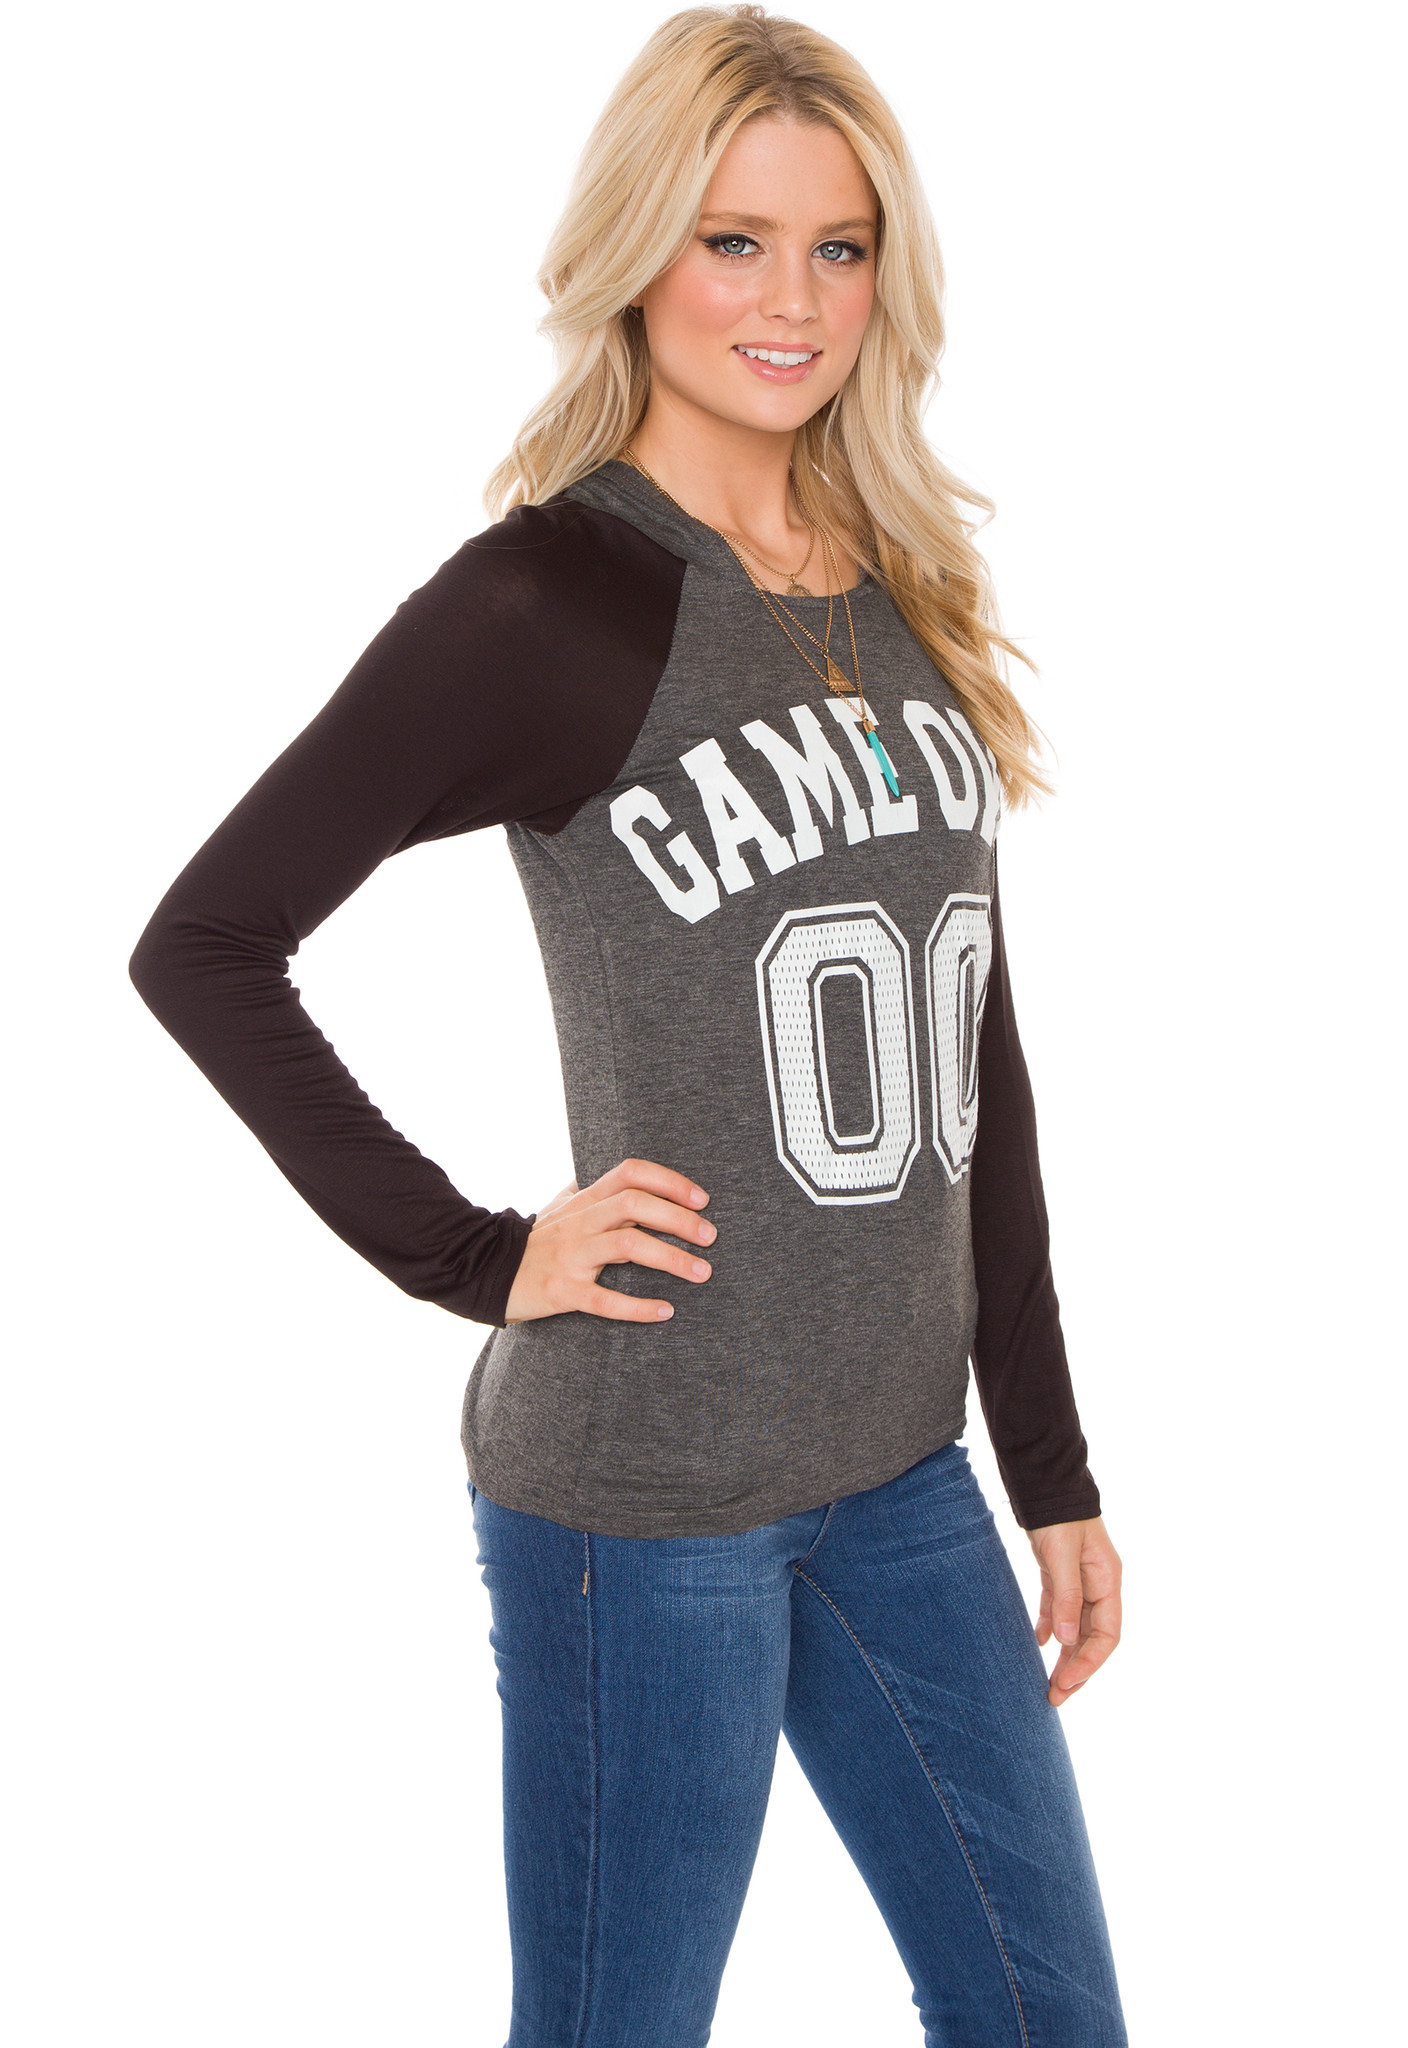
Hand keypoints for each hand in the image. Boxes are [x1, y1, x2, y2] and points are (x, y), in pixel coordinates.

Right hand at [504, 1157, 714, 1324]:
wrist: (485, 1272)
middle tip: (711, 1237)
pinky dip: (638, 1306)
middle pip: (635, 1205)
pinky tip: (665, 1311)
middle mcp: (580, 1222)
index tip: (702, 1199)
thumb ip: (592, 1191)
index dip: (670, 1181)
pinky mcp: (563, 1291)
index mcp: (585, 1200)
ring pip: (627, 1246)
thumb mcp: (560, 1208)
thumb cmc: (535, 1241)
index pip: (631, 1173)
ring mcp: (571, 1256)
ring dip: (671, 1258)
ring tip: (702, 1272)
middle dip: (679, 1219)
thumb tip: (628, 1176)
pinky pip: (605, 1299)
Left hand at [1026, 1516, 1121, 1706]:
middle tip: (1055, 1697)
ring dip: (1065, 1655)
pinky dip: (1051, 1627)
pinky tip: (1038, 1642)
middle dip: (1077, 1668)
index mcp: (1108, 1581)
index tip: (1067, 1683)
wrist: (1045, 1481)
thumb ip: (1066, 1597)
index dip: (1090, 1662)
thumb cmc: (1058, 1515)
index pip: (1108, 1635)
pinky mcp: (1060, 1572)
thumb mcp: (1061, 1556)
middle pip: (1093, 1637)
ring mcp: (1081, 1579)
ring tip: (1048, 1683)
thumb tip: (1066, 1642)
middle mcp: (1099, 1584)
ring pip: (1076, 1627)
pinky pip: (1060, 1608)